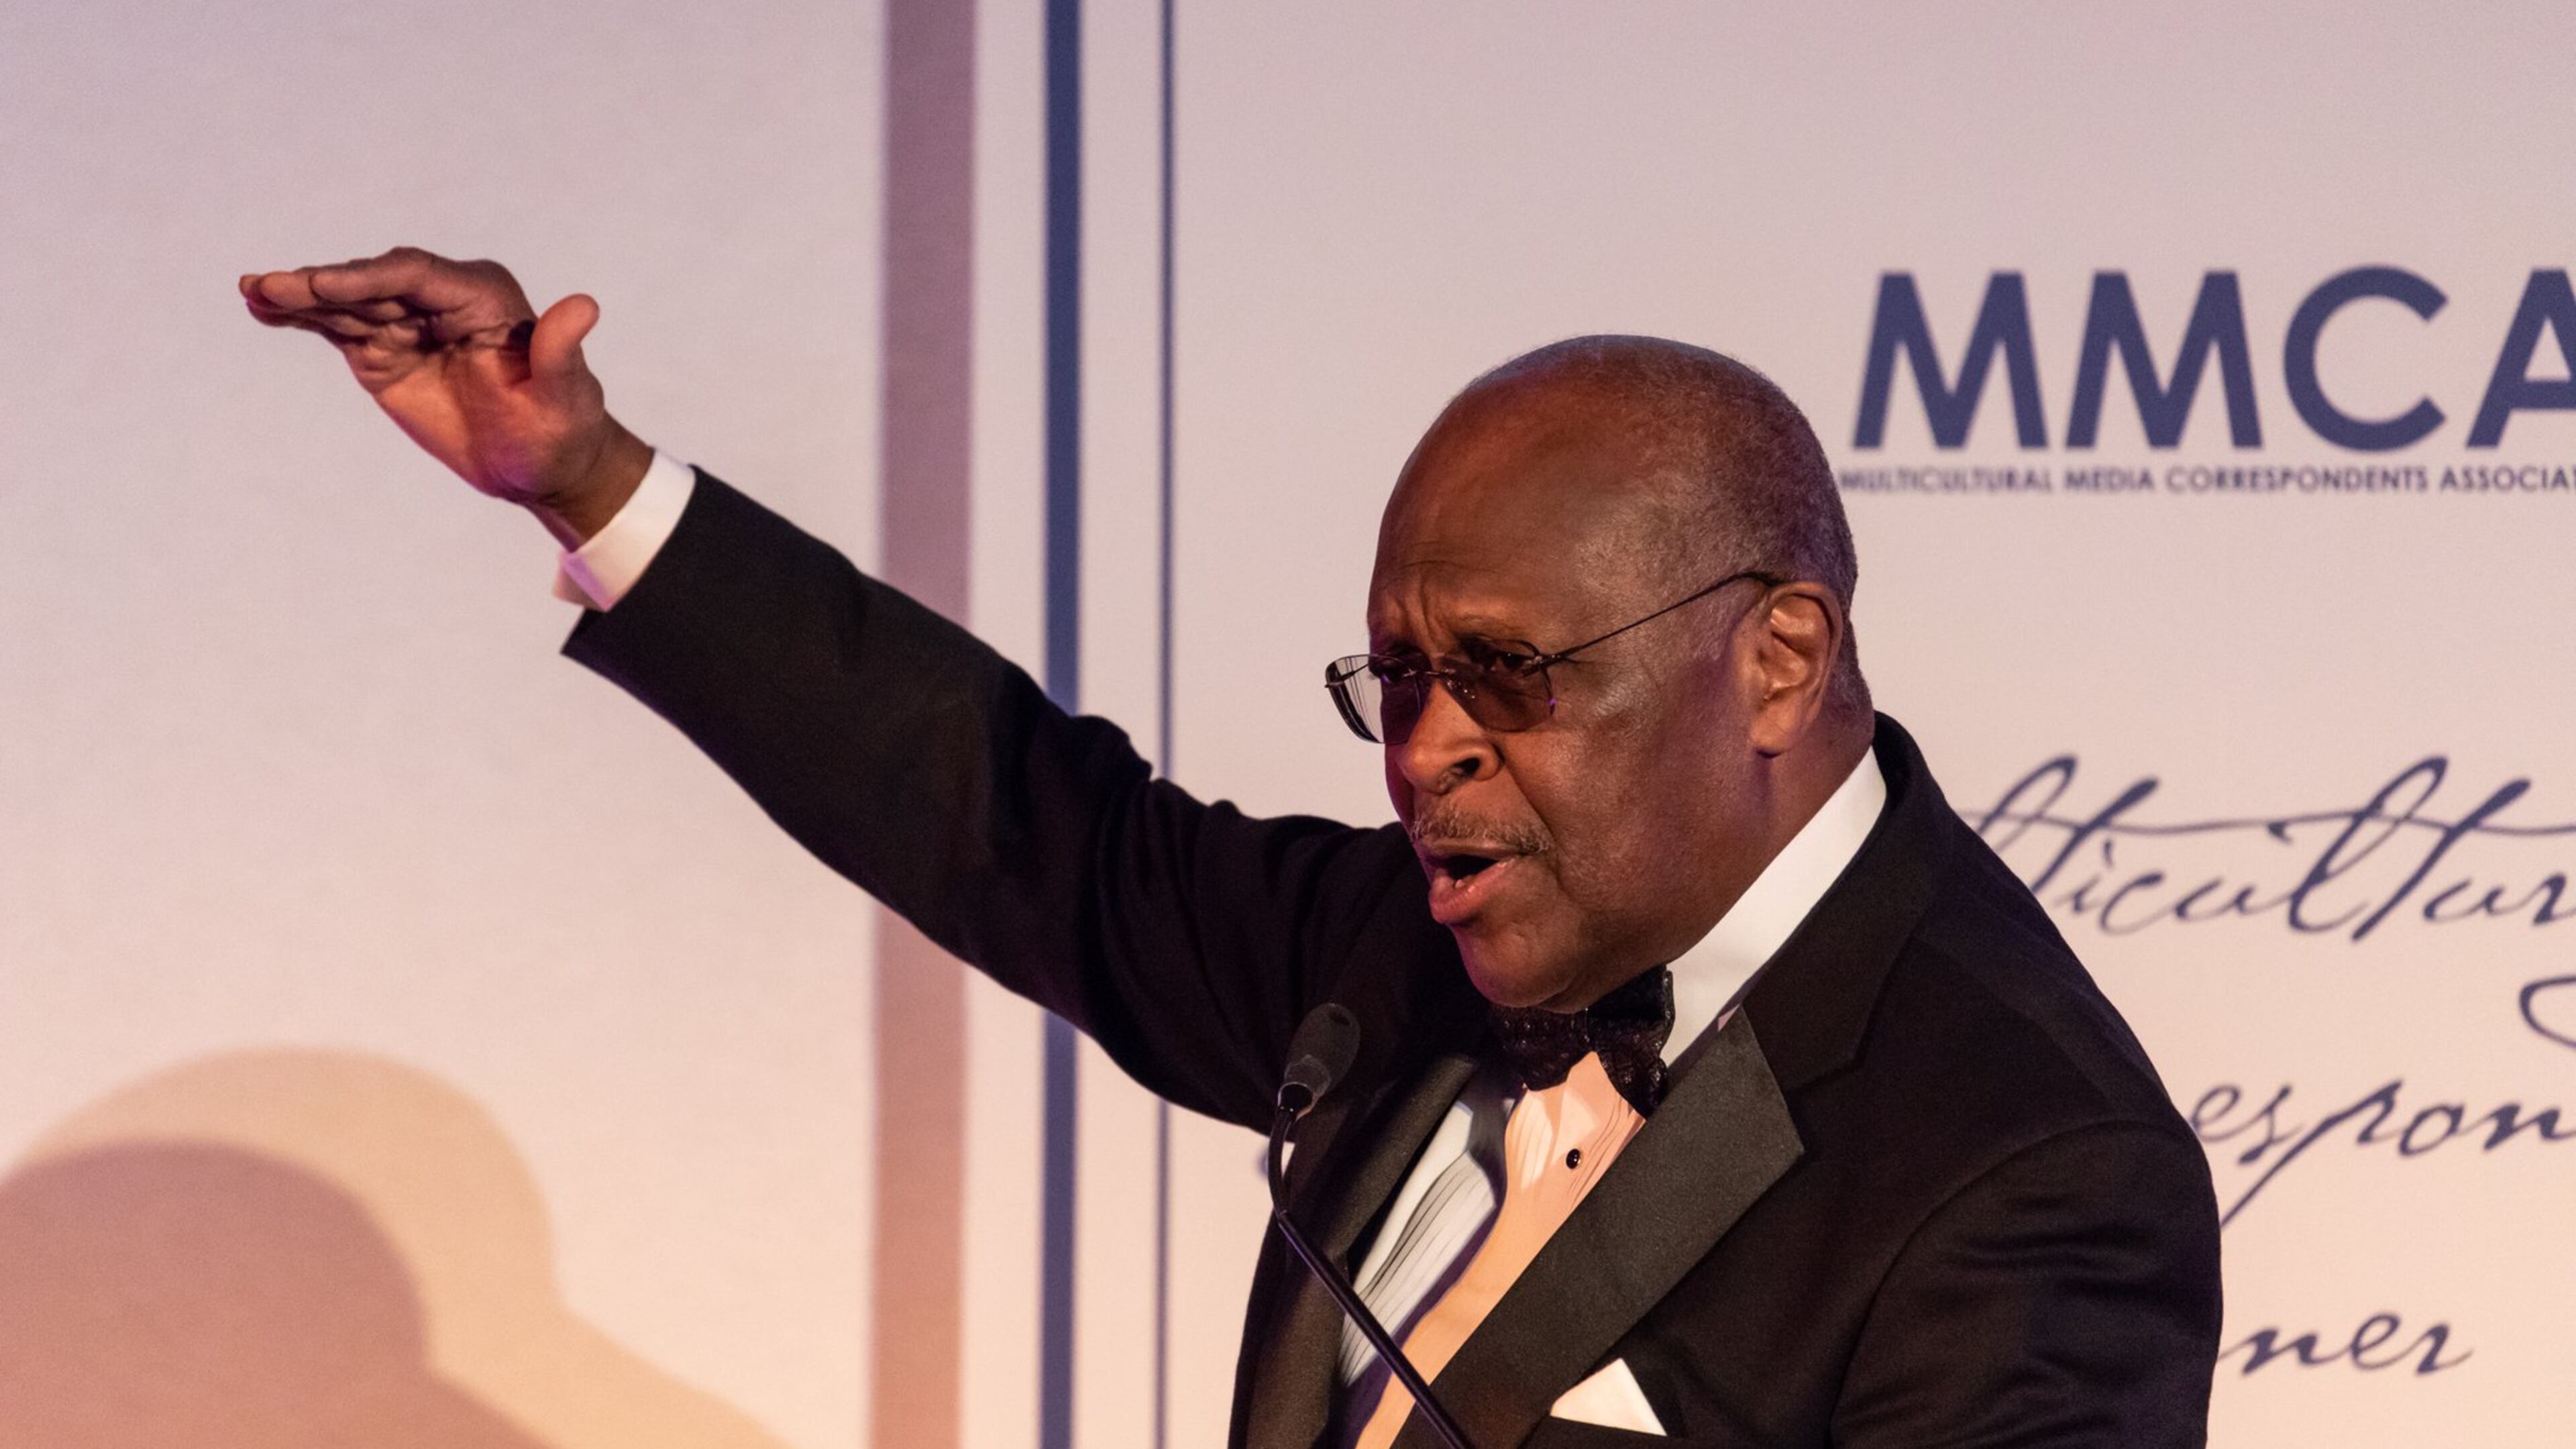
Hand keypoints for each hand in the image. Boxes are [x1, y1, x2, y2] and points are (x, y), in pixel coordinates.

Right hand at [240, 247, 652, 545]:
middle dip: (323, 285)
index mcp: (482, 296)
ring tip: (252, 292)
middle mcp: (441, 297)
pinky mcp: (385, 350)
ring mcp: (408, 322)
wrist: (540, 465)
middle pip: (373, 282)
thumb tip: (584, 306)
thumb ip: (562, 352)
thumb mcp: (566, 398)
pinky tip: (261, 307)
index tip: (324, 287)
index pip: (416, 275)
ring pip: (348, 301)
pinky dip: (302, 318)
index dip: (369, 278)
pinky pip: (338, 326)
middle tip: (270, 287)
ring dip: (300, 297)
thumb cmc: (561, 430)